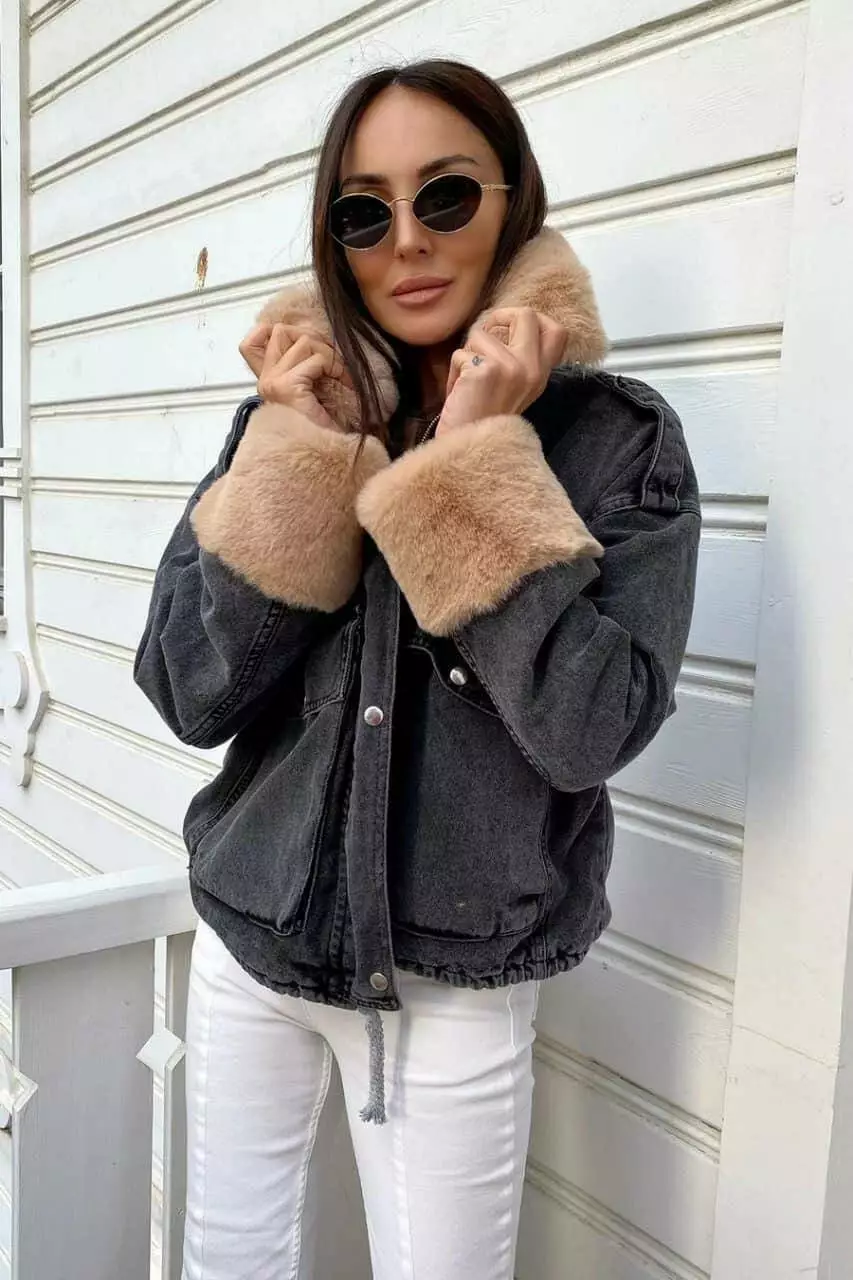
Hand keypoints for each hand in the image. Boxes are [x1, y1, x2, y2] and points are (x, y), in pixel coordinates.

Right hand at [239, 322, 348, 431]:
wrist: (321, 465)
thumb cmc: (321, 435)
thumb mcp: (310, 396)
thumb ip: (304, 370)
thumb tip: (315, 339)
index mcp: (266, 382)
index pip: (255, 338)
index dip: (280, 332)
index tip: (309, 350)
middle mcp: (264, 382)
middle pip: (282, 331)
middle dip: (315, 341)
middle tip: (334, 367)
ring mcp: (272, 384)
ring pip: (303, 341)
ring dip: (329, 356)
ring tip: (340, 378)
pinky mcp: (287, 388)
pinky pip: (316, 360)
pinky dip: (336, 368)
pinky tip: (344, 386)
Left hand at [436, 308, 566, 435]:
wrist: (467, 451)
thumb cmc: (482, 419)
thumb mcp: (514, 388)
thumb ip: (518, 359)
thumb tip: (504, 323)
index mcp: (541, 375)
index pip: (557, 330)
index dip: (533, 319)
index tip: (511, 330)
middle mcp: (532, 370)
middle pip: (525, 314)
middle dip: (498, 318)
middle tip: (485, 339)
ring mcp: (511, 369)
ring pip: (481, 333)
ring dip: (467, 353)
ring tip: (468, 381)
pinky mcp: (486, 371)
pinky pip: (460, 353)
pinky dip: (454, 370)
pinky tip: (460, 392)